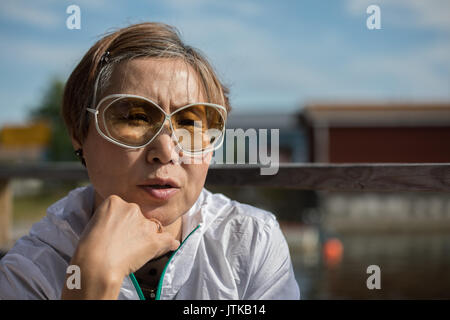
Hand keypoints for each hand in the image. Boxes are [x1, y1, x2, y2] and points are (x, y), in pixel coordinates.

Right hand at [61, 195, 179, 298]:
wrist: (96, 264)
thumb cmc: (89, 247)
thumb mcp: (94, 222)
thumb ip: (110, 218)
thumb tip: (120, 225)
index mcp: (115, 201)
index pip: (124, 208)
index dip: (120, 221)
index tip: (114, 231)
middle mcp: (132, 209)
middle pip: (138, 216)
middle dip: (134, 227)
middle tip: (122, 243)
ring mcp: (145, 224)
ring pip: (152, 227)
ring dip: (147, 236)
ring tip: (135, 250)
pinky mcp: (153, 240)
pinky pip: (167, 239)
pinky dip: (169, 243)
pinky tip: (171, 245)